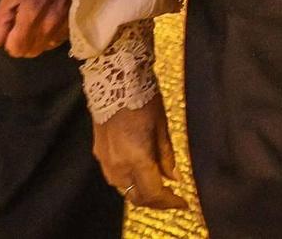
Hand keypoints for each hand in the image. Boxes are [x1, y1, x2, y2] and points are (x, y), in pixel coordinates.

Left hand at [0, 0, 69, 57]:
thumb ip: (1, 21)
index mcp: (30, 19)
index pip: (16, 49)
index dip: (9, 42)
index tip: (11, 30)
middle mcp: (48, 27)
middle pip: (30, 52)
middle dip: (22, 43)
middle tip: (22, 26)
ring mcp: (62, 27)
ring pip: (44, 48)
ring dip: (37, 41)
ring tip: (36, 23)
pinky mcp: (72, 25)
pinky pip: (57, 42)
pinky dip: (50, 37)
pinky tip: (48, 23)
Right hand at [92, 95, 187, 209]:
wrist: (114, 79)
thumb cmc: (144, 98)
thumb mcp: (162, 126)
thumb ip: (166, 156)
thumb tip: (173, 178)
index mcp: (135, 158)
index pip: (152, 193)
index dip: (169, 202)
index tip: (183, 203)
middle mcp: (117, 165)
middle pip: (136, 197)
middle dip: (155, 202)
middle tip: (172, 199)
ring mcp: (105, 161)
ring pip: (124, 189)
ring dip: (141, 192)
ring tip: (159, 187)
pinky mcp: (99, 153)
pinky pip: (115, 176)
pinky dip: (130, 181)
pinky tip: (142, 173)